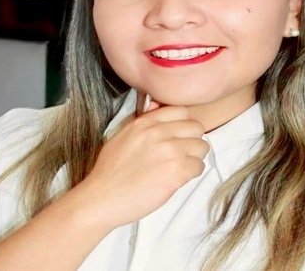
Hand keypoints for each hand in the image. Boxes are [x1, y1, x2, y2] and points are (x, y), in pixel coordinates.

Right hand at [75, 101, 208, 229]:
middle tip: (182, 154)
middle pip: (196, 127)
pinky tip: (177, 179)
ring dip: (194, 158)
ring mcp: (169, 151)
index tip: (179, 137)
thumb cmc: (110, 171)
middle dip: (192, 141)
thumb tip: (158, 107)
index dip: (183, 125)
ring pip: (202, 147)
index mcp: (145, 122)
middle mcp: (158, 133)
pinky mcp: (176, 171)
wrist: (102, 197)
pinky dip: (192, 174)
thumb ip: (144, 122)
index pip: (181, 111)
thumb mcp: (123, 136)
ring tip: (180, 168)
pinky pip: (199, 167)